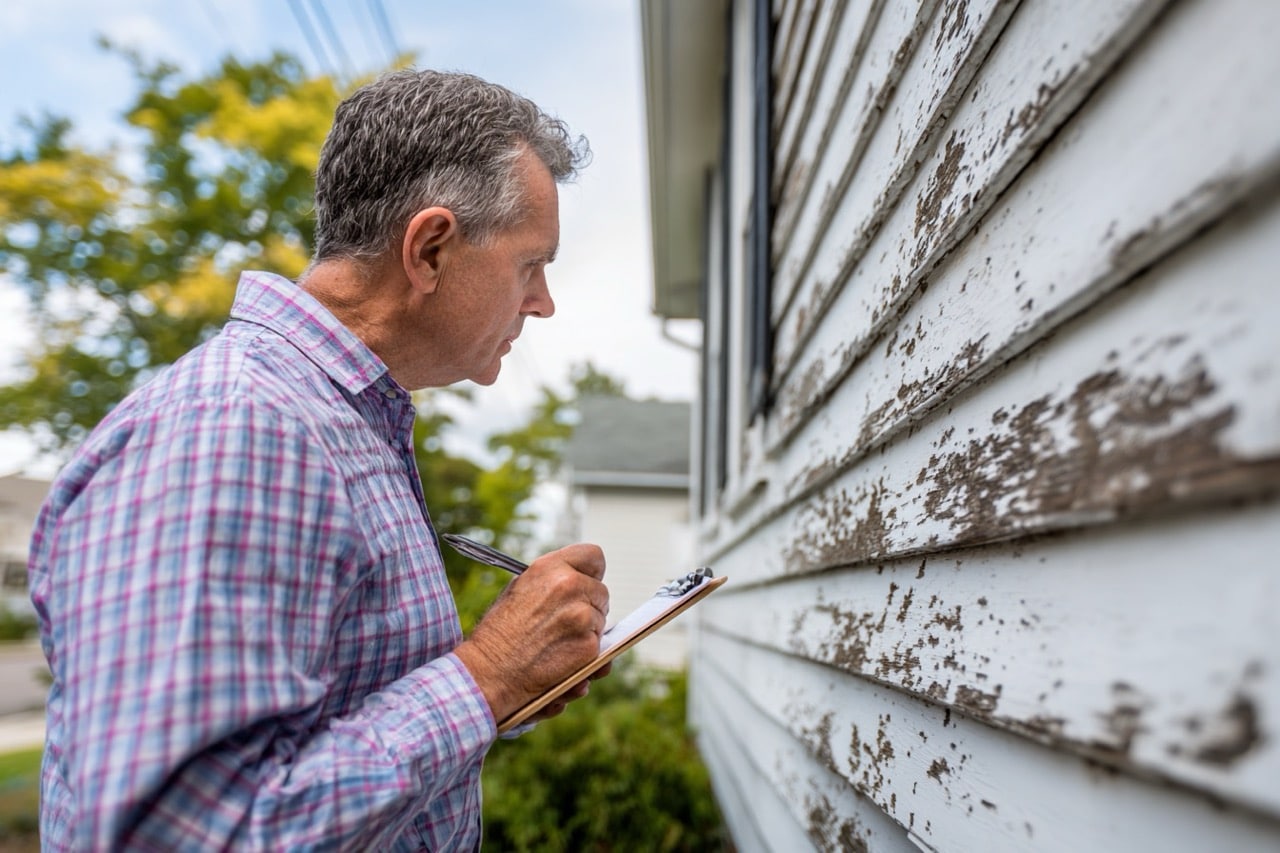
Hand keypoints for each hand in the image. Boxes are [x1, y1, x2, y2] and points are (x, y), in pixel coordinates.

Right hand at [454, 543, 609, 722]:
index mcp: (550, 568)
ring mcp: (583, 616)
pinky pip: (601, 649)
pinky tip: (562, 660)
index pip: (593, 556)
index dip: (591, 572)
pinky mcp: (590, 646)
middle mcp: (570, 586)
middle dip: (589, 606)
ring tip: (557, 643)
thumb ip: (552, 580)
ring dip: (587, 632)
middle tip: (566, 621)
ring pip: (601, 621)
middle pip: (601, 592)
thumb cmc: (499, 634)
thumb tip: (580, 582)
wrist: (489, 673)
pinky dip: (587, 656)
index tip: (587, 582)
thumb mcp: (519, 590)